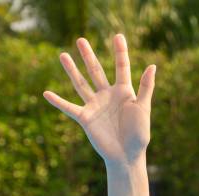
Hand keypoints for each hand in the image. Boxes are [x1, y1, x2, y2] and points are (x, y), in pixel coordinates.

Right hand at [43, 34, 154, 168]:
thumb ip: (146, 87)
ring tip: (63, 55)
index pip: (121, 67)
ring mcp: (95, 106)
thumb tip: (152, 66)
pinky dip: (58, 102)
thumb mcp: (143, 108)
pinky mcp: (86, 118)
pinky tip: (46, 93)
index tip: (118, 36)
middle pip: (96, 71)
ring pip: (81, 84)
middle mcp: (107, 96)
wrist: (127, 156)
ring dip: (72, 70)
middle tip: (81, 40)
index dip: (120, 52)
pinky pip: (69, 108)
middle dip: (89, 56)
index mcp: (124, 92)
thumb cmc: (139, 134)